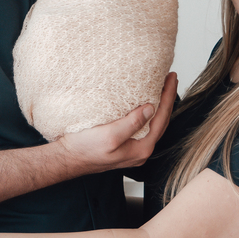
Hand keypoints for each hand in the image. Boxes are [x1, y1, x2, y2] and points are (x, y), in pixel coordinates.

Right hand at [57, 72, 176, 170]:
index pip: (161, 118)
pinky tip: (146, 104)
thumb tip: (150, 109)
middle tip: (170, 79)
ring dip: (159, 106)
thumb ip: (132, 123)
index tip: (171, 79)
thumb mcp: (109, 135)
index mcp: (141, 148)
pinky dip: (148, 112)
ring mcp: (134, 149)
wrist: (67, 158)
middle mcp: (141, 150)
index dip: (168, 97)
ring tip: (162, 89)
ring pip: (153, 124)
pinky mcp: (126, 145)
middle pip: (161, 121)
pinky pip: (143, 127)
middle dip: (167, 100)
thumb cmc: (84, 149)